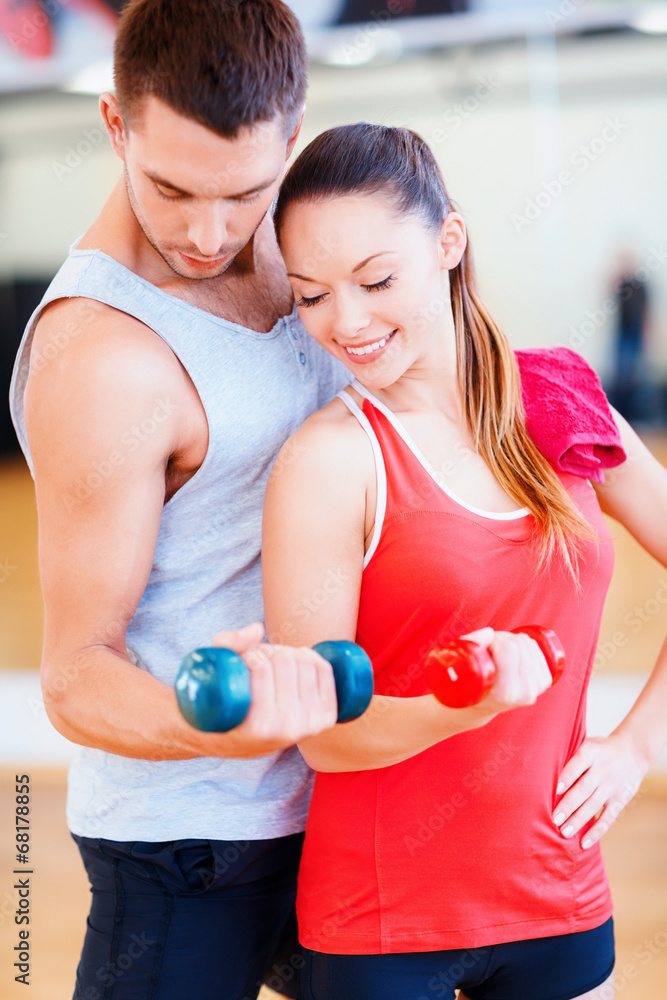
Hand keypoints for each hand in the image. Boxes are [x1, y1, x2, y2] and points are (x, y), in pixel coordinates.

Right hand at [211, 624, 338, 748]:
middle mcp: (288, 728)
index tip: (242, 658)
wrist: (237, 743)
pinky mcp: (324, 718)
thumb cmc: (221, 707)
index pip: (262, 667)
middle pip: (286, 661)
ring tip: (272, 663)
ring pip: (305, 662)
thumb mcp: (213, 679)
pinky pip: (325, 672)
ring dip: (287, 653)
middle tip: (257, 659)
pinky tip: (298, 659)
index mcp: (260, 726)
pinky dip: (312, 657)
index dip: (251, 653)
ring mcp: (309, 724)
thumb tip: (258, 629)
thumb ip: (228, 645)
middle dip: (268, 651)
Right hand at [463, 627, 553, 715]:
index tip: (482, 647)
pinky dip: (522, 645)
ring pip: (528, 643)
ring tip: (496, 654)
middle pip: (519, 643)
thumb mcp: (459, 666)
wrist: (477, 707)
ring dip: (510, 640)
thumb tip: (490, 632)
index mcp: (505, 693)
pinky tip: (510, 656)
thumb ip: (471, 645)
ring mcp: (537, 688)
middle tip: (488, 650)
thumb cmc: (464, 685)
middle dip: (501, 638)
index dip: (493, 639)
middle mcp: (525, 692)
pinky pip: (536, 648)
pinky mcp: (544, 682)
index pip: (508, 648)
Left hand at [553, 732, 649, 848]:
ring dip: (578, 821)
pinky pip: (608, 818)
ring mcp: (612, 786)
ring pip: (593, 806)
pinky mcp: (620, 800)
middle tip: (554, 819)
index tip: (555, 789)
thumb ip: (569, 755)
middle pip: (584, 789)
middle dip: (568, 805)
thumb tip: (539, 769)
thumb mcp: (586, 744)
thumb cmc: (599, 749)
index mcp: (590, 753)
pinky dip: (596, 832)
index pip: (577, 765)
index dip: (567, 776)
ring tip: (564, 833)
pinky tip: (584, 843)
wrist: (633, 751)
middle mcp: (602, 770)